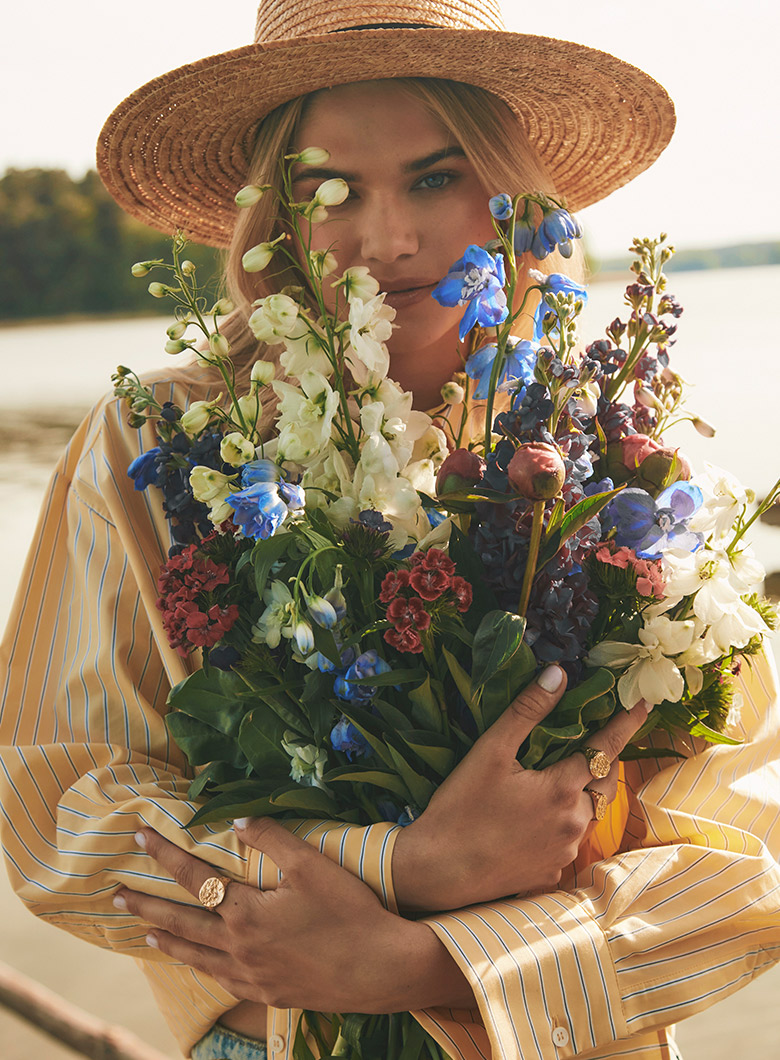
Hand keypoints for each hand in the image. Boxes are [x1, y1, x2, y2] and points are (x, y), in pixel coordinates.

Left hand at [114, 820, 474, 1012]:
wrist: (382, 969)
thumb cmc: (350, 912)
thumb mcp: (312, 864)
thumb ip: (270, 838)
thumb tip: (235, 819)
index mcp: (246, 913)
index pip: (194, 877)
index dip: (165, 854)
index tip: (140, 838)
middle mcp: (239, 948)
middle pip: (181, 923)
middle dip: (147, 906)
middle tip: (116, 895)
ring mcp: (251, 976)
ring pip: (196, 957)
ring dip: (167, 940)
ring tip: (146, 933)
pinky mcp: (268, 993)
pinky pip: (220, 978)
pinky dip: (199, 966)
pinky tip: (198, 963)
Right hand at [393, 664, 647, 911]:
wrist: (439, 871)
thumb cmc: (461, 807)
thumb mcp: (491, 751)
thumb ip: (527, 711)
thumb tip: (558, 674)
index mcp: (563, 789)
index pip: (607, 749)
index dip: (627, 724)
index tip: (644, 704)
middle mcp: (574, 823)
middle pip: (604, 784)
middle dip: (602, 762)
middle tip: (588, 743)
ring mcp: (565, 852)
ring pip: (587, 814)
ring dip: (580, 794)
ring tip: (553, 781)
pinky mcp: (551, 873)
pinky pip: (567, 840)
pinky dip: (560, 824)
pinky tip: (531, 819)